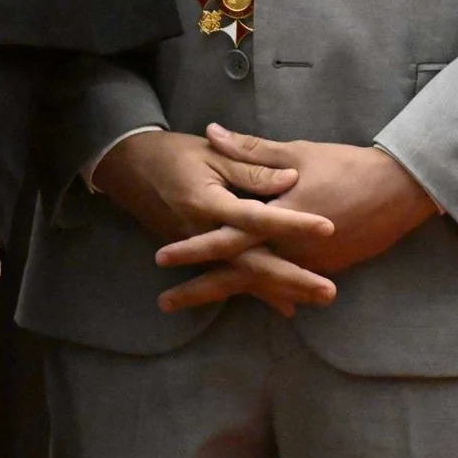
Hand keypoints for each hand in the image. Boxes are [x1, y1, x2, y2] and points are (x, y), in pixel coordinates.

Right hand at [94, 128, 338, 317]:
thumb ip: (249, 166)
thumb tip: (290, 180)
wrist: (127, 167)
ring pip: (243, 276)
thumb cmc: (171, 153)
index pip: (258, 217)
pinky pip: (231, 277)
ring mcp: (200, 249)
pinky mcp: (198, 255)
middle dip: (292, 278)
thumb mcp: (210, 151)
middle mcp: (204, 233)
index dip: (293, 222)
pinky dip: (259, 292)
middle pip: (253, 262)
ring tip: (317, 299)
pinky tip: (285, 306)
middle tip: (329, 290)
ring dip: (281, 290)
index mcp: (209, 202)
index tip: (327, 227)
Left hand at [154, 125, 437, 311]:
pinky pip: (285, 281)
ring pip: (260, 282)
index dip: (194, 247)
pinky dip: (263, 290)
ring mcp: (309, 265)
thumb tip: (212, 132)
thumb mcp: (296, 152)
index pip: (228, 237)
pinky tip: (247, 298)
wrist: (400, 192)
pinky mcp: (324, 268)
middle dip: (200, 290)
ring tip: (193, 302)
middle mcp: (292, 250)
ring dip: (227, 291)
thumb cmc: (346, 165)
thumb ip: (250, 149)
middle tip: (164, 303)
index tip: (162, 257)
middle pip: (238, 274)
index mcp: (280, 218)